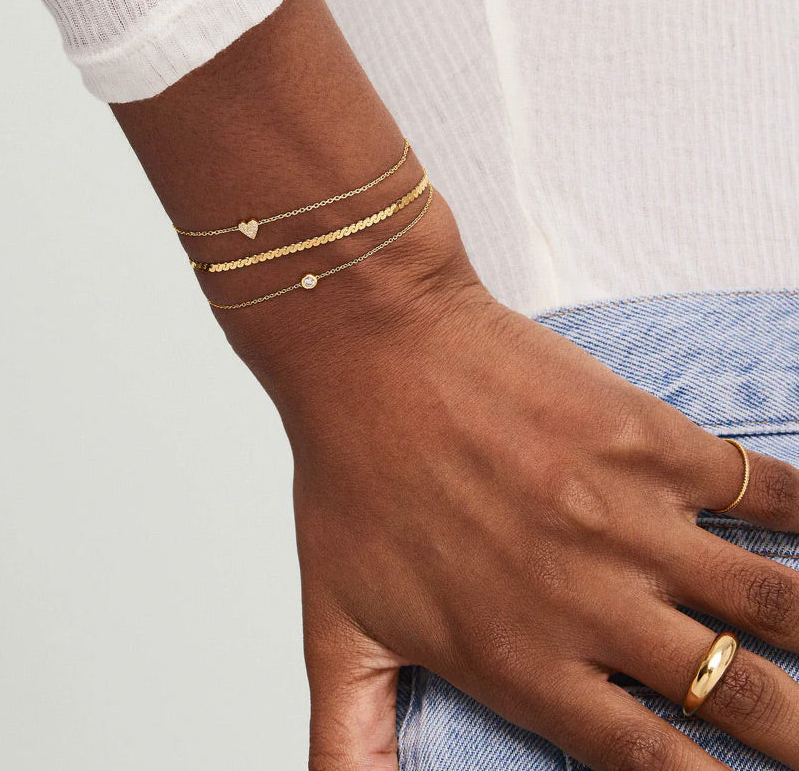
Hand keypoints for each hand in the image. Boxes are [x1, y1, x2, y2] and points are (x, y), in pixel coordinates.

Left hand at [242, 208, 798, 770]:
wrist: (375, 358)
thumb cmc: (351, 483)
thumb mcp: (336, 630)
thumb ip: (349, 738)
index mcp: (523, 662)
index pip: (654, 764)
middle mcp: (592, 603)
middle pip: (741, 698)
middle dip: (794, 731)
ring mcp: (631, 517)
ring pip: (771, 602)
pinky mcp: (649, 440)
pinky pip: (762, 488)